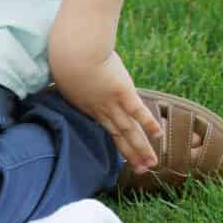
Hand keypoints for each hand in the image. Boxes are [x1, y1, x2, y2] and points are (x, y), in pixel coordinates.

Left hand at [49, 37, 161, 172]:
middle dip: (130, 154)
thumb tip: (66, 73)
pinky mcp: (123, 92)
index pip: (103, 126)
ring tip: (152, 164)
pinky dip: (149, 123)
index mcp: (84, 105)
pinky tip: (159, 135)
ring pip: (130, 130)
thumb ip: (70, 77)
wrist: (73, 51)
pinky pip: (138, 111)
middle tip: (141, 171)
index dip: (113, 141)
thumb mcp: (64, 70)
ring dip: (142, 148)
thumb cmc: (63, 55)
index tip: (120, 155)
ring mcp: (112, 102)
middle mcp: (99, 109)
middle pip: (118, 135)